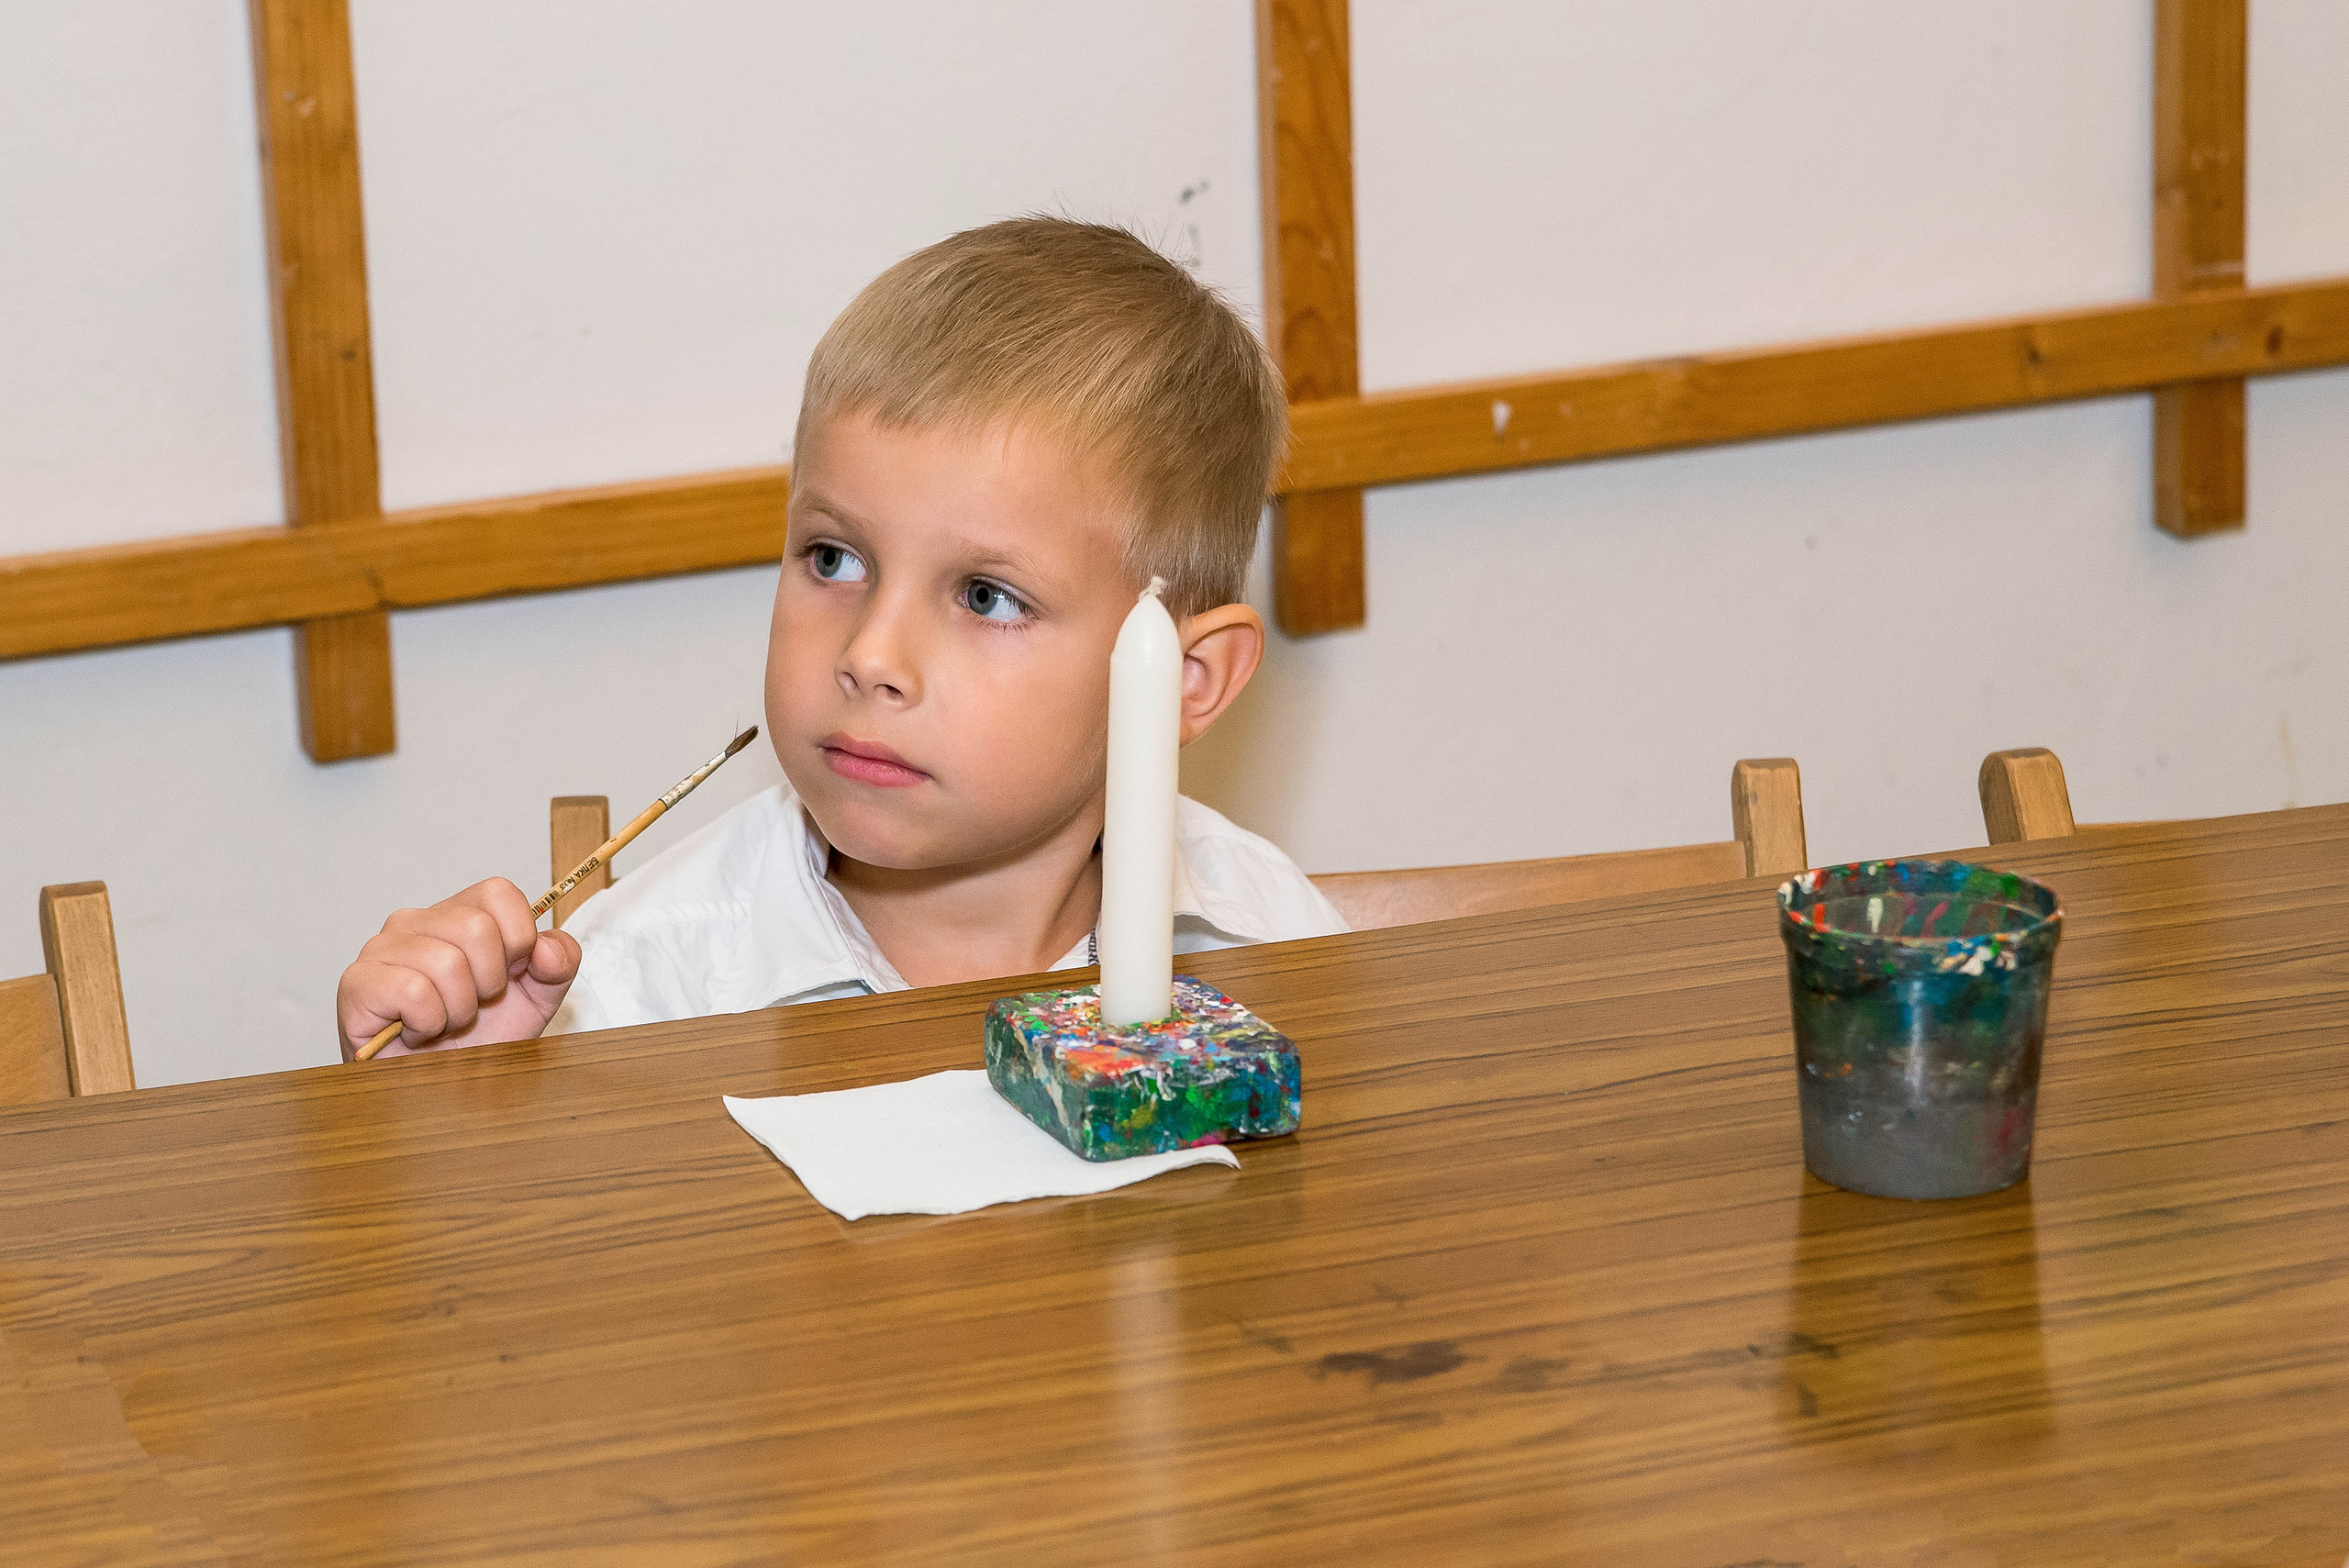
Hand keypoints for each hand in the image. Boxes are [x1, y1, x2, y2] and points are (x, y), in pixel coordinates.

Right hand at [337, 879, 580, 1059]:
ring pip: (447, 963)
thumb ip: (558, 964)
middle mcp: (415, 921)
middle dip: (489, 983)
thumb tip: (547, 948)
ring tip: (444, 1022)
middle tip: (472, 1007)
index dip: (518, 940)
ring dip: (458, 1010)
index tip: (509, 976)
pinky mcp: (358, 982)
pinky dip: (428, 1023)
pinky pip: (413, 992)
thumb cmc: (479, 1039)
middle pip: (476, 927)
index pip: (498, 892)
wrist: (437, 1091)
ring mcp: (381, 948)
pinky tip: (418, 1032)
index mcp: (458, 914)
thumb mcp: (536, 999)